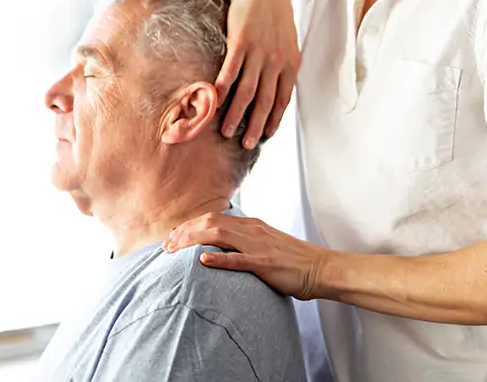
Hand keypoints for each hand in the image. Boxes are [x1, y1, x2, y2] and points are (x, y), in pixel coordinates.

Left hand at [164, 213, 330, 300]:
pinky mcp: (265, 263)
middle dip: (185, 232)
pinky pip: (238, 259)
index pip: (213, 219)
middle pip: (211, 223)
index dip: (190, 227)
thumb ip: (245, 242)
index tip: (173, 238)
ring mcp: (258, 245)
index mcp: (252, 225)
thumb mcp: (266, 244)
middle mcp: (252, 230)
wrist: (319, 268)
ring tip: (176, 250)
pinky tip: (202, 260)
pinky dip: (219, 259)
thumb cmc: (293, 260)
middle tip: (167, 246)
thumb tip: (223, 248)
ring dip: (194, 241)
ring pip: (220, 235)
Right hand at [218, 0, 300, 148]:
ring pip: (246, 91)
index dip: (274, 119)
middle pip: (264, 101)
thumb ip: (284, 63)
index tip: (266, 136)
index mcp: (291, 63)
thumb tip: (278, 86)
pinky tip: (215, 101)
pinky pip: (231, 71)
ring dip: (235, 114)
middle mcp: (277, 61)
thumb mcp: (287, 40)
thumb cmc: (274, 15)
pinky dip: (223, 88)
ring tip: (225, 130)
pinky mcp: (241, 42)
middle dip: (254, 126)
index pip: (283, 99)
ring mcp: (259, 52)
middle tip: (245, 144)